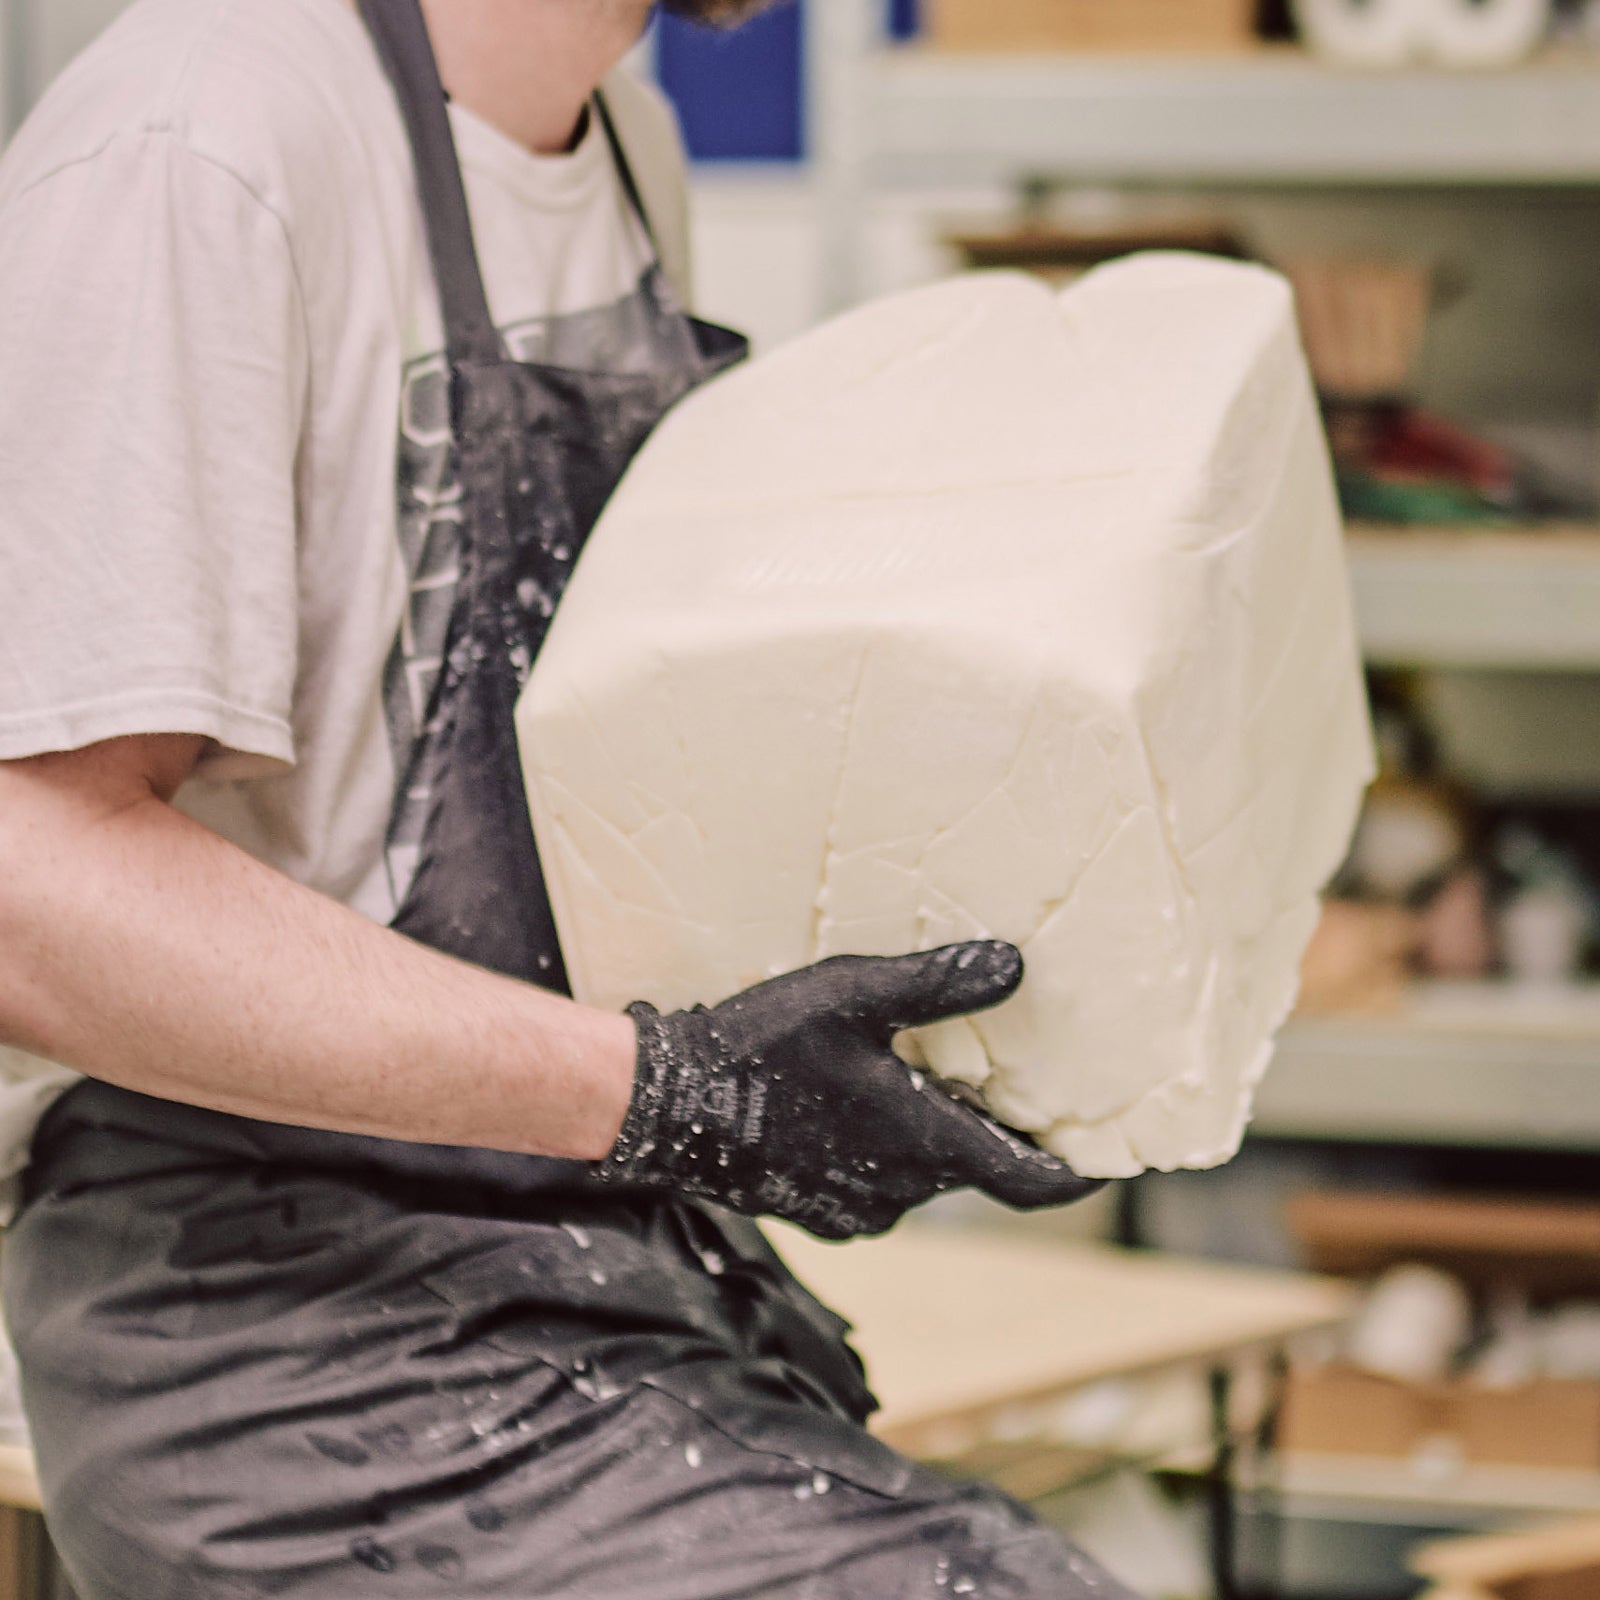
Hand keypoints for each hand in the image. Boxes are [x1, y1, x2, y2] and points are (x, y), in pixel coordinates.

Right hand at [598, 944, 1103, 1239]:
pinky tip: (863, 1099)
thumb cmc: (759, 1050)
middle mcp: (900, 1191)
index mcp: (923, 1146)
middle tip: (1014, 1082)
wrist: (664, 1106)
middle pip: (976, 1168)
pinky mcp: (816, 1207)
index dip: (1077, 1174)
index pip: (1031, 1182)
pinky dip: (890, 1147)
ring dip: (937, 1136)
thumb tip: (1014, 965)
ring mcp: (856, 1207)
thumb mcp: (853, 996)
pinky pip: (878, 1181)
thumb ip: (937, 985)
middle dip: (999, 1131)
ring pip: (923, 1174)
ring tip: (933, 1078)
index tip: (1110, 1160)